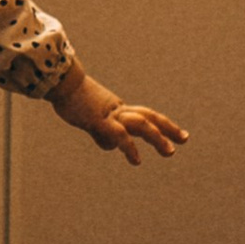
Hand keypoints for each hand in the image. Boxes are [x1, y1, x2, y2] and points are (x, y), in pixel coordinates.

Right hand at [52, 66, 187, 163]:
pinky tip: (137, 160)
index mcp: (116, 108)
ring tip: (170, 152)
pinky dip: (130, 148)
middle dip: (168, 128)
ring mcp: (109, 114)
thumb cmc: (69, 98)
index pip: (145, 115)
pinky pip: (119, 135)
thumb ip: (102, 132)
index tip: (178, 134)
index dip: (163, 124)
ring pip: (141, 124)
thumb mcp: (89, 118)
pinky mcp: (99, 120)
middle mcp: (118, 110)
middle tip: (185, 140)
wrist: (59, 83)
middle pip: (149, 117)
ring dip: (157, 138)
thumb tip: (109, 146)